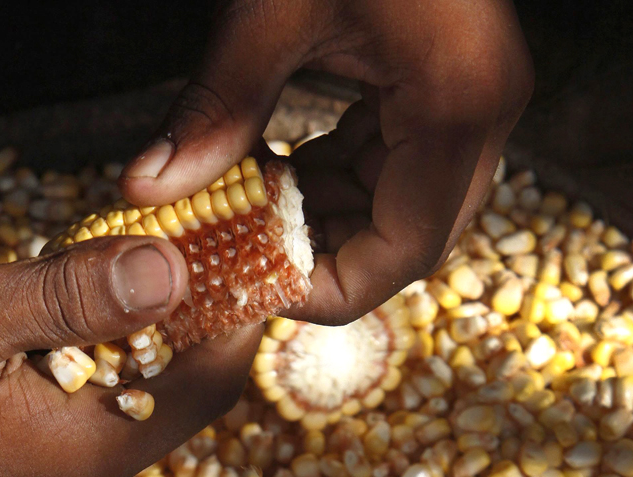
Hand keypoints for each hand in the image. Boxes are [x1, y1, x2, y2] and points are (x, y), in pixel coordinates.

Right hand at [0, 237, 259, 476]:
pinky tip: (32, 359)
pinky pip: (80, 446)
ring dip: (110, 359)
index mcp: (84, 465)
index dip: (231, 320)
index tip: (240, 262)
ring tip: (64, 307)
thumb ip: (80, 292)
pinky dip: (76, 394)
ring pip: (118, 421)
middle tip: (142, 261)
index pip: (205, 390)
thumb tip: (177, 269)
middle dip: (159, 331)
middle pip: (163, 404)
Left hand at [119, 0, 533, 324]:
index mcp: (457, 103)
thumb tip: (148, 190)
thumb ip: (215, 110)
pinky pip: (402, 164)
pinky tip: (286, 166)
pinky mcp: (454, 83)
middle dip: (326, 257)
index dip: (330, 291)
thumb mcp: (269, 10)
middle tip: (248, 254)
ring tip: (256, 210)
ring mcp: (476, 97)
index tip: (259, 289)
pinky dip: (343, 179)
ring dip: (330, 219)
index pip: (405, 252)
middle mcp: (484, 112)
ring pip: (407, 206)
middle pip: (412, 239)